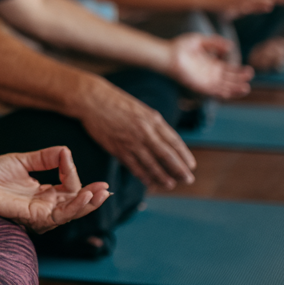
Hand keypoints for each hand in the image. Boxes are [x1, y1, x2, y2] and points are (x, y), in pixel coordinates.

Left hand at [0, 146, 109, 232]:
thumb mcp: (23, 161)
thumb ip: (46, 157)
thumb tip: (66, 150)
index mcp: (43, 194)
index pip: (68, 186)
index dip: (70, 171)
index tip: (65, 155)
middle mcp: (45, 206)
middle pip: (76, 204)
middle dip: (93, 197)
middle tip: (106, 187)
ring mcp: (41, 213)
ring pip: (72, 212)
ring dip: (88, 203)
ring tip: (101, 193)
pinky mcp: (35, 217)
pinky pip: (60, 215)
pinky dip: (74, 206)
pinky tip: (84, 195)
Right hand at [77, 78, 195, 189]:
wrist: (92, 99)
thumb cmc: (115, 101)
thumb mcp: (140, 108)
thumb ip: (153, 123)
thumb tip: (165, 138)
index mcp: (152, 120)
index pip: (174, 141)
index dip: (184, 155)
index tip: (191, 166)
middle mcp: (145, 132)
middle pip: (167, 155)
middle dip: (179, 170)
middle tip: (188, 180)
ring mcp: (131, 141)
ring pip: (151, 164)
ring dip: (162, 176)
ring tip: (170, 185)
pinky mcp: (117, 148)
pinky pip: (134, 166)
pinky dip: (143, 175)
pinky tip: (149, 181)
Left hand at [167, 32, 251, 98]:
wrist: (167, 54)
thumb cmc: (181, 46)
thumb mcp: (200, 41)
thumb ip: (215, 42)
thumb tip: (230, 46)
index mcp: (212, 64)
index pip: (230, 70)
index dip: (240, 72)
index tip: (249, 71)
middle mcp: (210, 74)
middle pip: (229, 80)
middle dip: (240, 80)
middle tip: (249, 77)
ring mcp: (205, 80)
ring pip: (223, 87)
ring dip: (234, 89)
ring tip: (246, 88)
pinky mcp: (198, 86)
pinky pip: (212, 92)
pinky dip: (222, 93)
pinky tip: (231, 92)